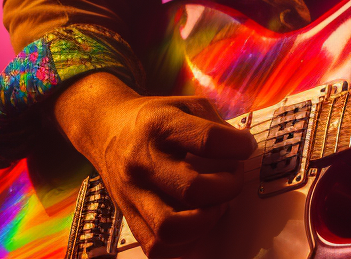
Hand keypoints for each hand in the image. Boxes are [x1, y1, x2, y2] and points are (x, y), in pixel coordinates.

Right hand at [52, 72, 256, 257]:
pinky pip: (156, 247)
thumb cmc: (153, 119)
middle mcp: (143, 162)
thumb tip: (243, 149)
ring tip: (214, 204)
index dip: (238, 146)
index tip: (245, 146)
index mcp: (161, 128)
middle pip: (193, 189)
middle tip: (231, 178)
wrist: (105, 129)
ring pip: (170, 228)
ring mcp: (133, 194)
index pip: (208, 140)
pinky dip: (184, 242)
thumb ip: (217, 124)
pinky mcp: (128, 216)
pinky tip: (195, 221)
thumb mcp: (186, 104)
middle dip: (227, 187)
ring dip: (205, 221)